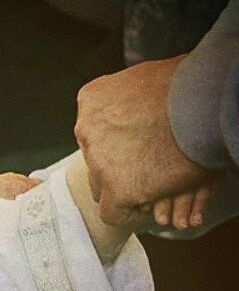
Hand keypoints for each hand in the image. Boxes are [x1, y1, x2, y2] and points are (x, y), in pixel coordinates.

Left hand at [75, 55, 216, 227]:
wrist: (204, 100)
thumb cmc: (186, 83)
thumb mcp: (142, 78)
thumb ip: (127, 93)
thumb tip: (133, 92)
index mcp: (92, 100)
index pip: (93, 131)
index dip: (115, 143)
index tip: (134, 148)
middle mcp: (86, 129)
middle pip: (95, 159)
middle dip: (115, 165)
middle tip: (143, 169)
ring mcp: (98, 160)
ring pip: (101, 185)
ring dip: (124, 187)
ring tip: (150, 188)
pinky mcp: (116, 188)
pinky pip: (113, 212)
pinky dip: (128, 213)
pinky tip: (146, 209)